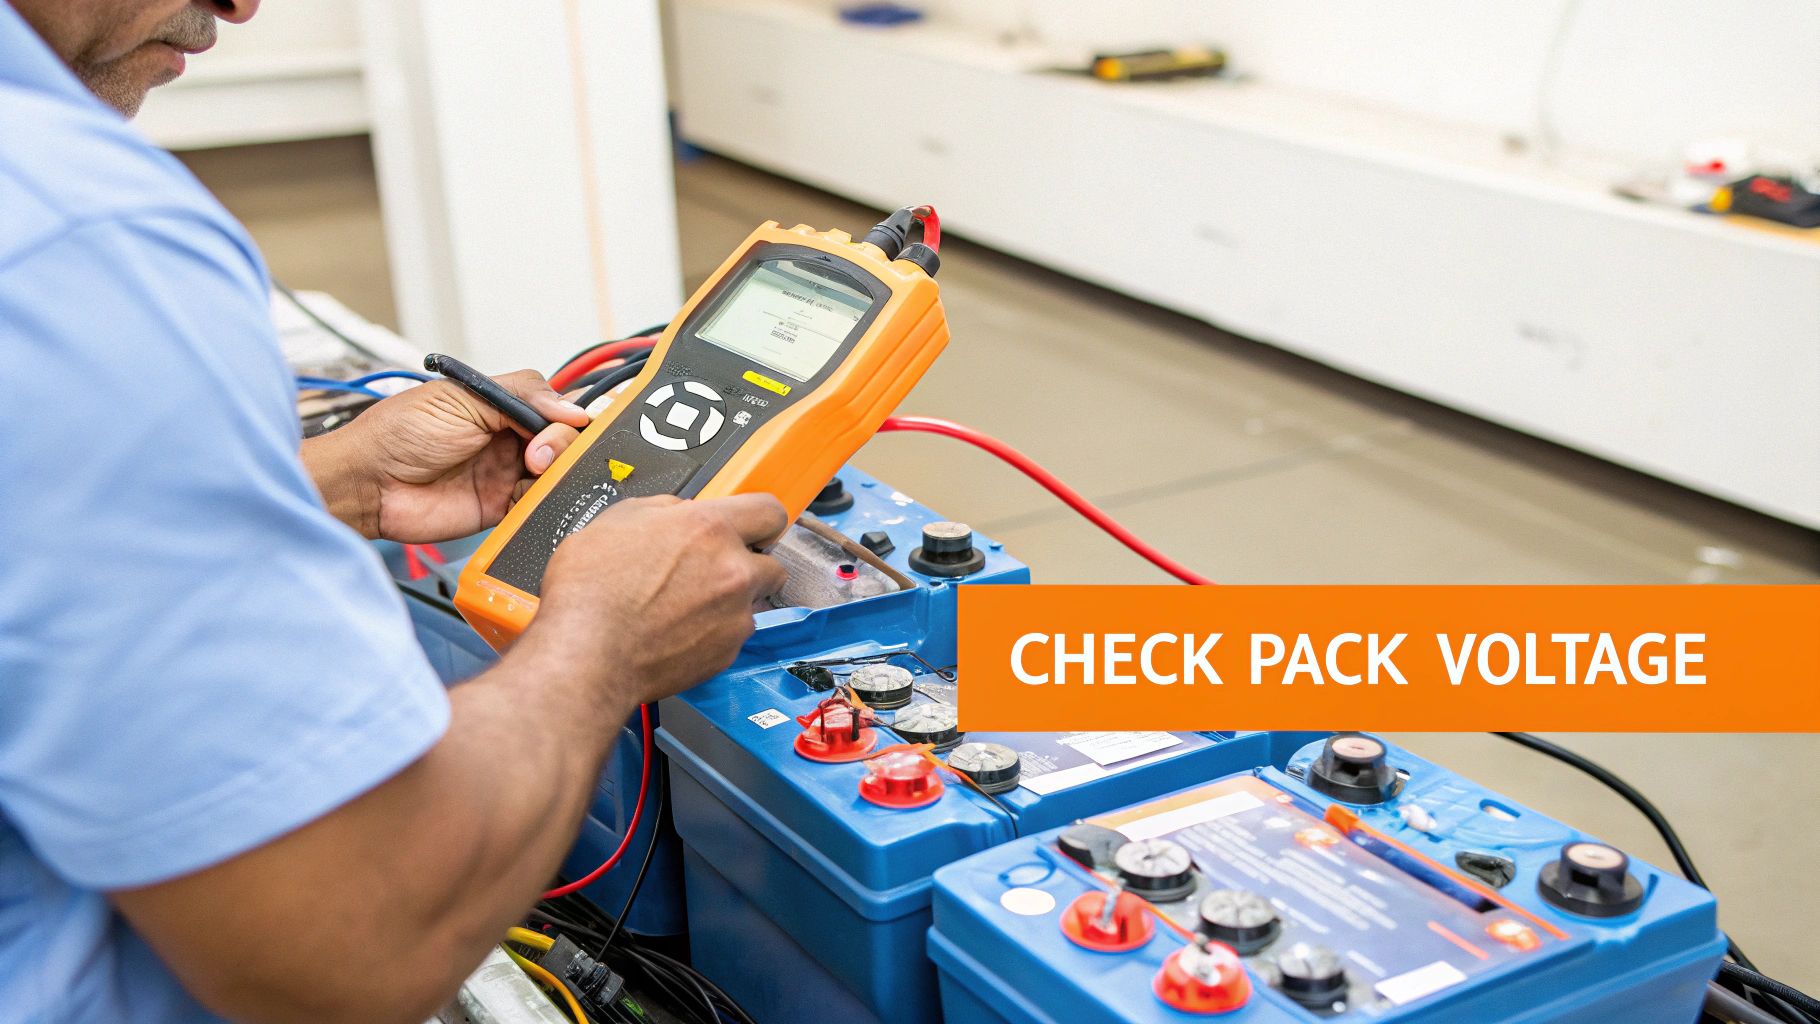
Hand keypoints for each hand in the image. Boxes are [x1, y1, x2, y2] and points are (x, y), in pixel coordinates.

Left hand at [303, 370, 590, 541]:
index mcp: (498, 407)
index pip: (551, 407)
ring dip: (556, 472)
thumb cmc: (399, 434)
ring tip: (535, 472)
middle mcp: (505, 439)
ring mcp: (504, 474)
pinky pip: (537, 505)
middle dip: (560, 444)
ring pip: (555, 472)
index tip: (567, 423)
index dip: (564, 415)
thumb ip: (520, 397)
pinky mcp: (499, 508)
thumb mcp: (461, 398)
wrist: (369, 483)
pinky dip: (544, 501)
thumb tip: (572, 407)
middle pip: (560, 440)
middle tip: (537, 454)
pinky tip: (534, 495)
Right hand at [521, 494, 789, 708]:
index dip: (761, 520)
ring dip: (731, 601)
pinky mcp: (726, 653)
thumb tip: (680, 513)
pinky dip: (714, 633)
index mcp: (709, 529)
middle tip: (714, 571)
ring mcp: (735, 615)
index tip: (754, 528)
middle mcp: (733, 571)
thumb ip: (664, 510)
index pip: (770, 511)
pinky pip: (733, 636)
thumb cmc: (591, 591)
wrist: (586, 653)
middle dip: (748, 565)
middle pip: (772, 563)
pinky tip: (679, 631)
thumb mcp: (618, 520)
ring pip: (753, 603)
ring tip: (687, 606)